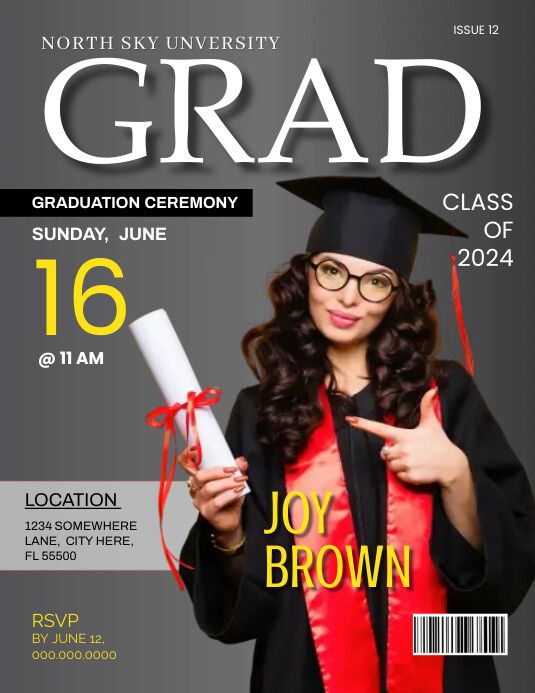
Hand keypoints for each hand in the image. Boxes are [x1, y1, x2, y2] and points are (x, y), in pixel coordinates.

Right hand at [178, 446, 247, 546]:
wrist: (232, 519)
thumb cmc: (230, 498)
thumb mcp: (234, 480)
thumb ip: (237, 469)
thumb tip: (241, 460)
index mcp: (199, 478)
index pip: (185, 464)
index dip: (186, 456)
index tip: (195, 449)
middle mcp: (195, 489)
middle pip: (200, 476)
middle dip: (218, 471)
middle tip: (233, 470)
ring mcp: (199, 501)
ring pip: (209, 488)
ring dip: (227, 483)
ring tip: (239, 481)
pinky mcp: (207, 513)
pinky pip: (216, 502)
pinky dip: (229, 495)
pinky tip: (238, 491)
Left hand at [346, 388, 468, 487]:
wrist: (452, 466)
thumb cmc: (440, 443)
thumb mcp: (432, 424)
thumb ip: (427, 407)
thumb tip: (432, 390)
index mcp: (404, 435)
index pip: (380, 428)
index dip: (364, 424)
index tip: (350, 420)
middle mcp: (402, 449)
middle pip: (384, 453)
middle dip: (393, 453)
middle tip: (409, 451)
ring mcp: (406, 463)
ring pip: (390, 465)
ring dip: (398, 464)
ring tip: (414, 460)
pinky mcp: (409, 476)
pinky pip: (398, 476)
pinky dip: (405, 474)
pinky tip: (416, 469)